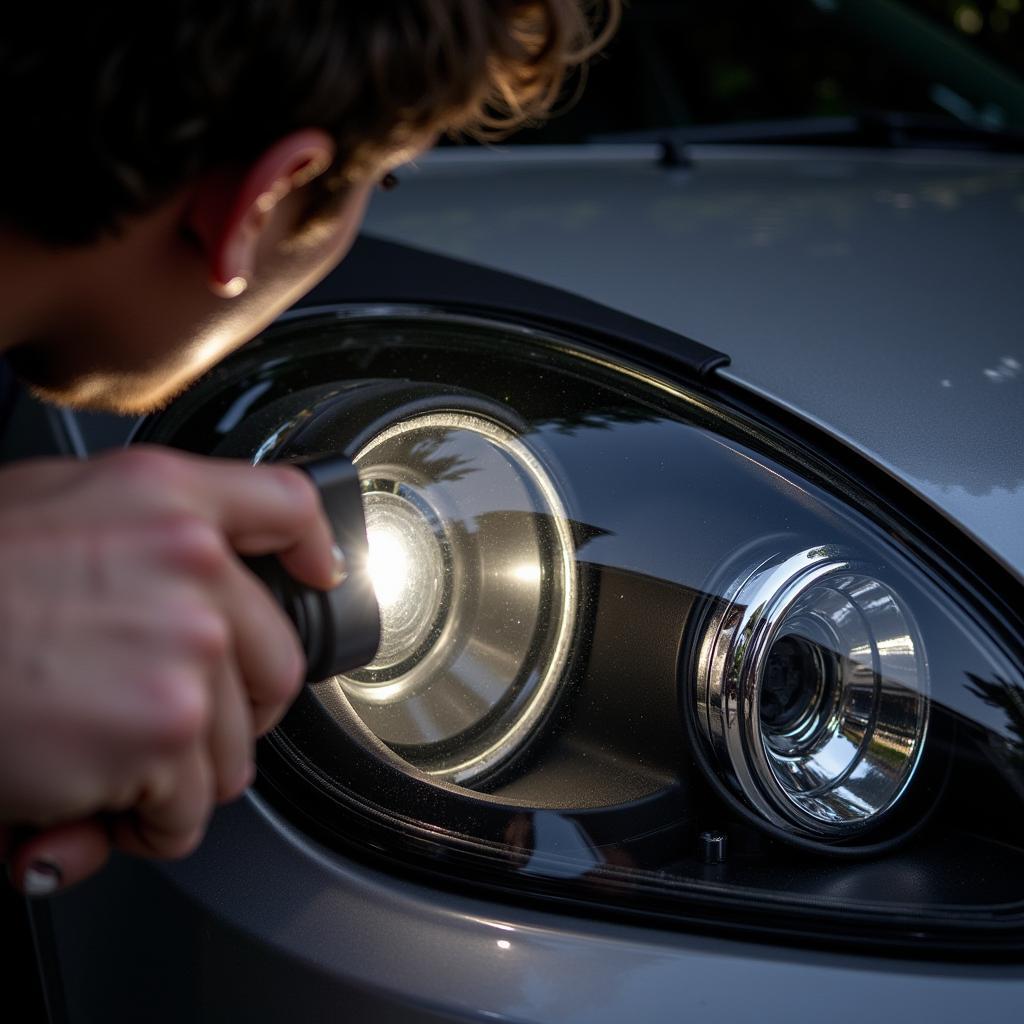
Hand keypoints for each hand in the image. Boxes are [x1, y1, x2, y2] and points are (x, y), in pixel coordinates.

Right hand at [0, 447, 339, 892]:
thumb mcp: (55, 507)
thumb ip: (143, 533)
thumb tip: (201, 584)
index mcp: (168, 500)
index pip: (288, 509)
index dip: (315, 550)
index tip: (321, 577)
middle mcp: (194, 566)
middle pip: (276, 665)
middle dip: (227, 712)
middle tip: (164, 725)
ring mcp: (188, 647)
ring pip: (233, 751)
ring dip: (174, 776)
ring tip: (102, 765)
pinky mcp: (165, 729)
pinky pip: (185, 809)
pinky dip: (140, 825)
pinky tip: (84, 803)